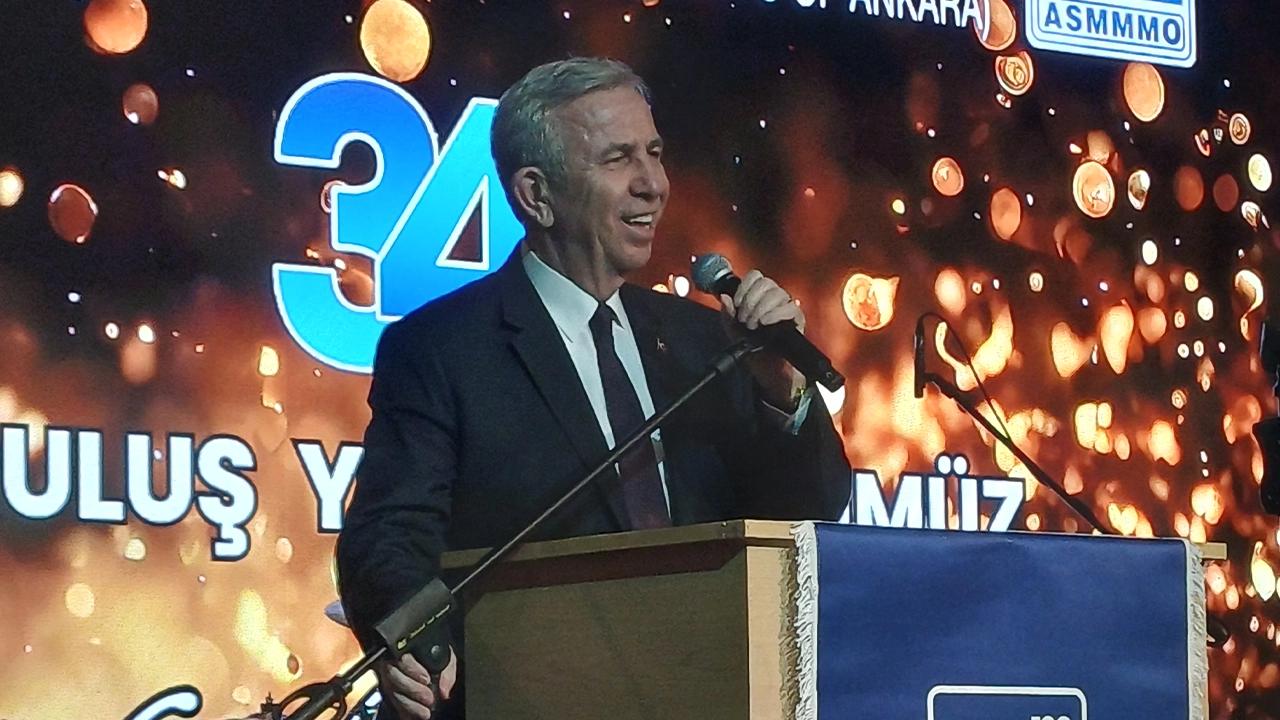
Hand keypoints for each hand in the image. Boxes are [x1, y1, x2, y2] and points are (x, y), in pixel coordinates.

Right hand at [375, 647, 457, 719]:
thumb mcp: (447, 657)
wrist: (429, 659)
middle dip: (412, 689)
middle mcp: (392, 662)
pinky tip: (412, 716)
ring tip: (424, 712)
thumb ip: (447, 671)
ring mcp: (386, 678)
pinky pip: (390, 702)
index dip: (412, 669)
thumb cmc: (436, 656)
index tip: (426, 679)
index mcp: (406, 649)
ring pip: (390, 690)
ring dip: (408, 704)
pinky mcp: (387, 692)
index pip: (402, 657)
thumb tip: (444, 691)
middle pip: (392, 675)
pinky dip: (402, 711)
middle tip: (428, 698)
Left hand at [719, 269, 806, 409]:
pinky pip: (790, 307)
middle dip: (751, 301)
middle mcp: (775, 298)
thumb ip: (728, 315)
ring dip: (761, 309)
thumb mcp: (734, 333)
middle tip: (745, 320)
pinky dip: (775, 313)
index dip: (744, 287)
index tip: (736, 304)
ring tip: (754, 326)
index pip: (755, 276)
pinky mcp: (797, 319)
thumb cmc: (754, 351)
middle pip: (766, 282)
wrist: (768, 371)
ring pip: (777, 293)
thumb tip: (724, 297)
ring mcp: (787, 307)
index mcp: (760, 297)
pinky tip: (765, 322)